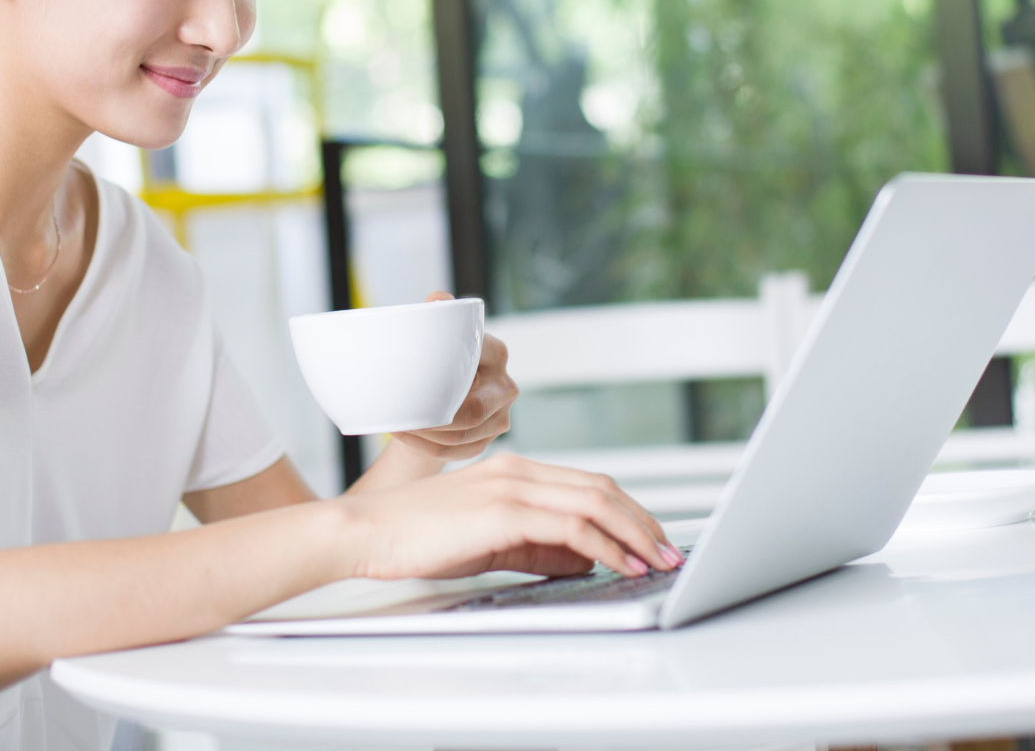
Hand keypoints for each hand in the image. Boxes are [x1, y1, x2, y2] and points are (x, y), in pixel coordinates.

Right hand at [336, 454, 683, 580]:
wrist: (365, 531)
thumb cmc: (416, 538)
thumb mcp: (489, 542)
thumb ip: (537, 548)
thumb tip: (587, 559)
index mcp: (514, 471)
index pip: (589, 485)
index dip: (629, 511)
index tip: (652, 538)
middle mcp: (519, 471)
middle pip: (603, 488)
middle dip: (643, 522)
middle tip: (669, 552)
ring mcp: (512, 487)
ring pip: (595, 503)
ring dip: (634, 534)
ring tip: (657, 561)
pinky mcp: (503, 511)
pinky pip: (571, 527)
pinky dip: (605, 546)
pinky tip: (620, 564)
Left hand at [388, 291, 515, 463]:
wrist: (436, 395)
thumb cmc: (435, 362)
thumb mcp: (435, 335)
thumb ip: (437, 314)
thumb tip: (438, 299)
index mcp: (496, 354)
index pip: (477, 368)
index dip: (443, 384)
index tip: (412, 384)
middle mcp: (506, 386)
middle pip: (473, 412)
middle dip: (433, 420)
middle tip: (400, 416)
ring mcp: (501, 416)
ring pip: (464, 436)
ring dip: (427, 437)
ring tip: (398, 427)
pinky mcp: (490, 440)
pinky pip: (461, 452)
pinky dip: (431, 449)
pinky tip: (410, 439)